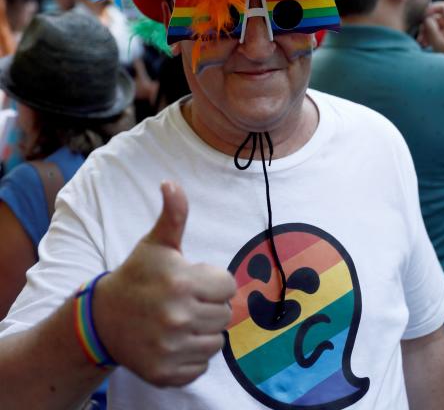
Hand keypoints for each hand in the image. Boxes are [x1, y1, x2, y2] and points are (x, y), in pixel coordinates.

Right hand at [93, 182, 235, 386]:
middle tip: (186, 300)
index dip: (214, 281)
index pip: (228, 286)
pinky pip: (201, 367)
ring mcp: (170, 348)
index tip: (194, 280)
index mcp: (180, 282)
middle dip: (210, 305)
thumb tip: (170, 183)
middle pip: (225, 314)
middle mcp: (177, 317)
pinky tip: (173, 341)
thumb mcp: (156, 243)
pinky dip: (191, 356)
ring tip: (181, 320)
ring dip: (203, 331)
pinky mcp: (165, 373)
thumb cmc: (137, 276)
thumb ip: (173, 214)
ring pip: (216, 341)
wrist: (103, 319)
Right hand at [418, 1, 443, 56]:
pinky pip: (433, 28)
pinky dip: (427, 34)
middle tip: (421, 35)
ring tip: (422, 42)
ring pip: (432, 22)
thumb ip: (432, 28)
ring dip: (425, 31)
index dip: (432, 8)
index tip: (424, 16)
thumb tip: (426, 18)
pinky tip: (424, 43)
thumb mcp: (438, 41)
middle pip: (435, 14)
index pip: (443, 6)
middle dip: (425, 23)